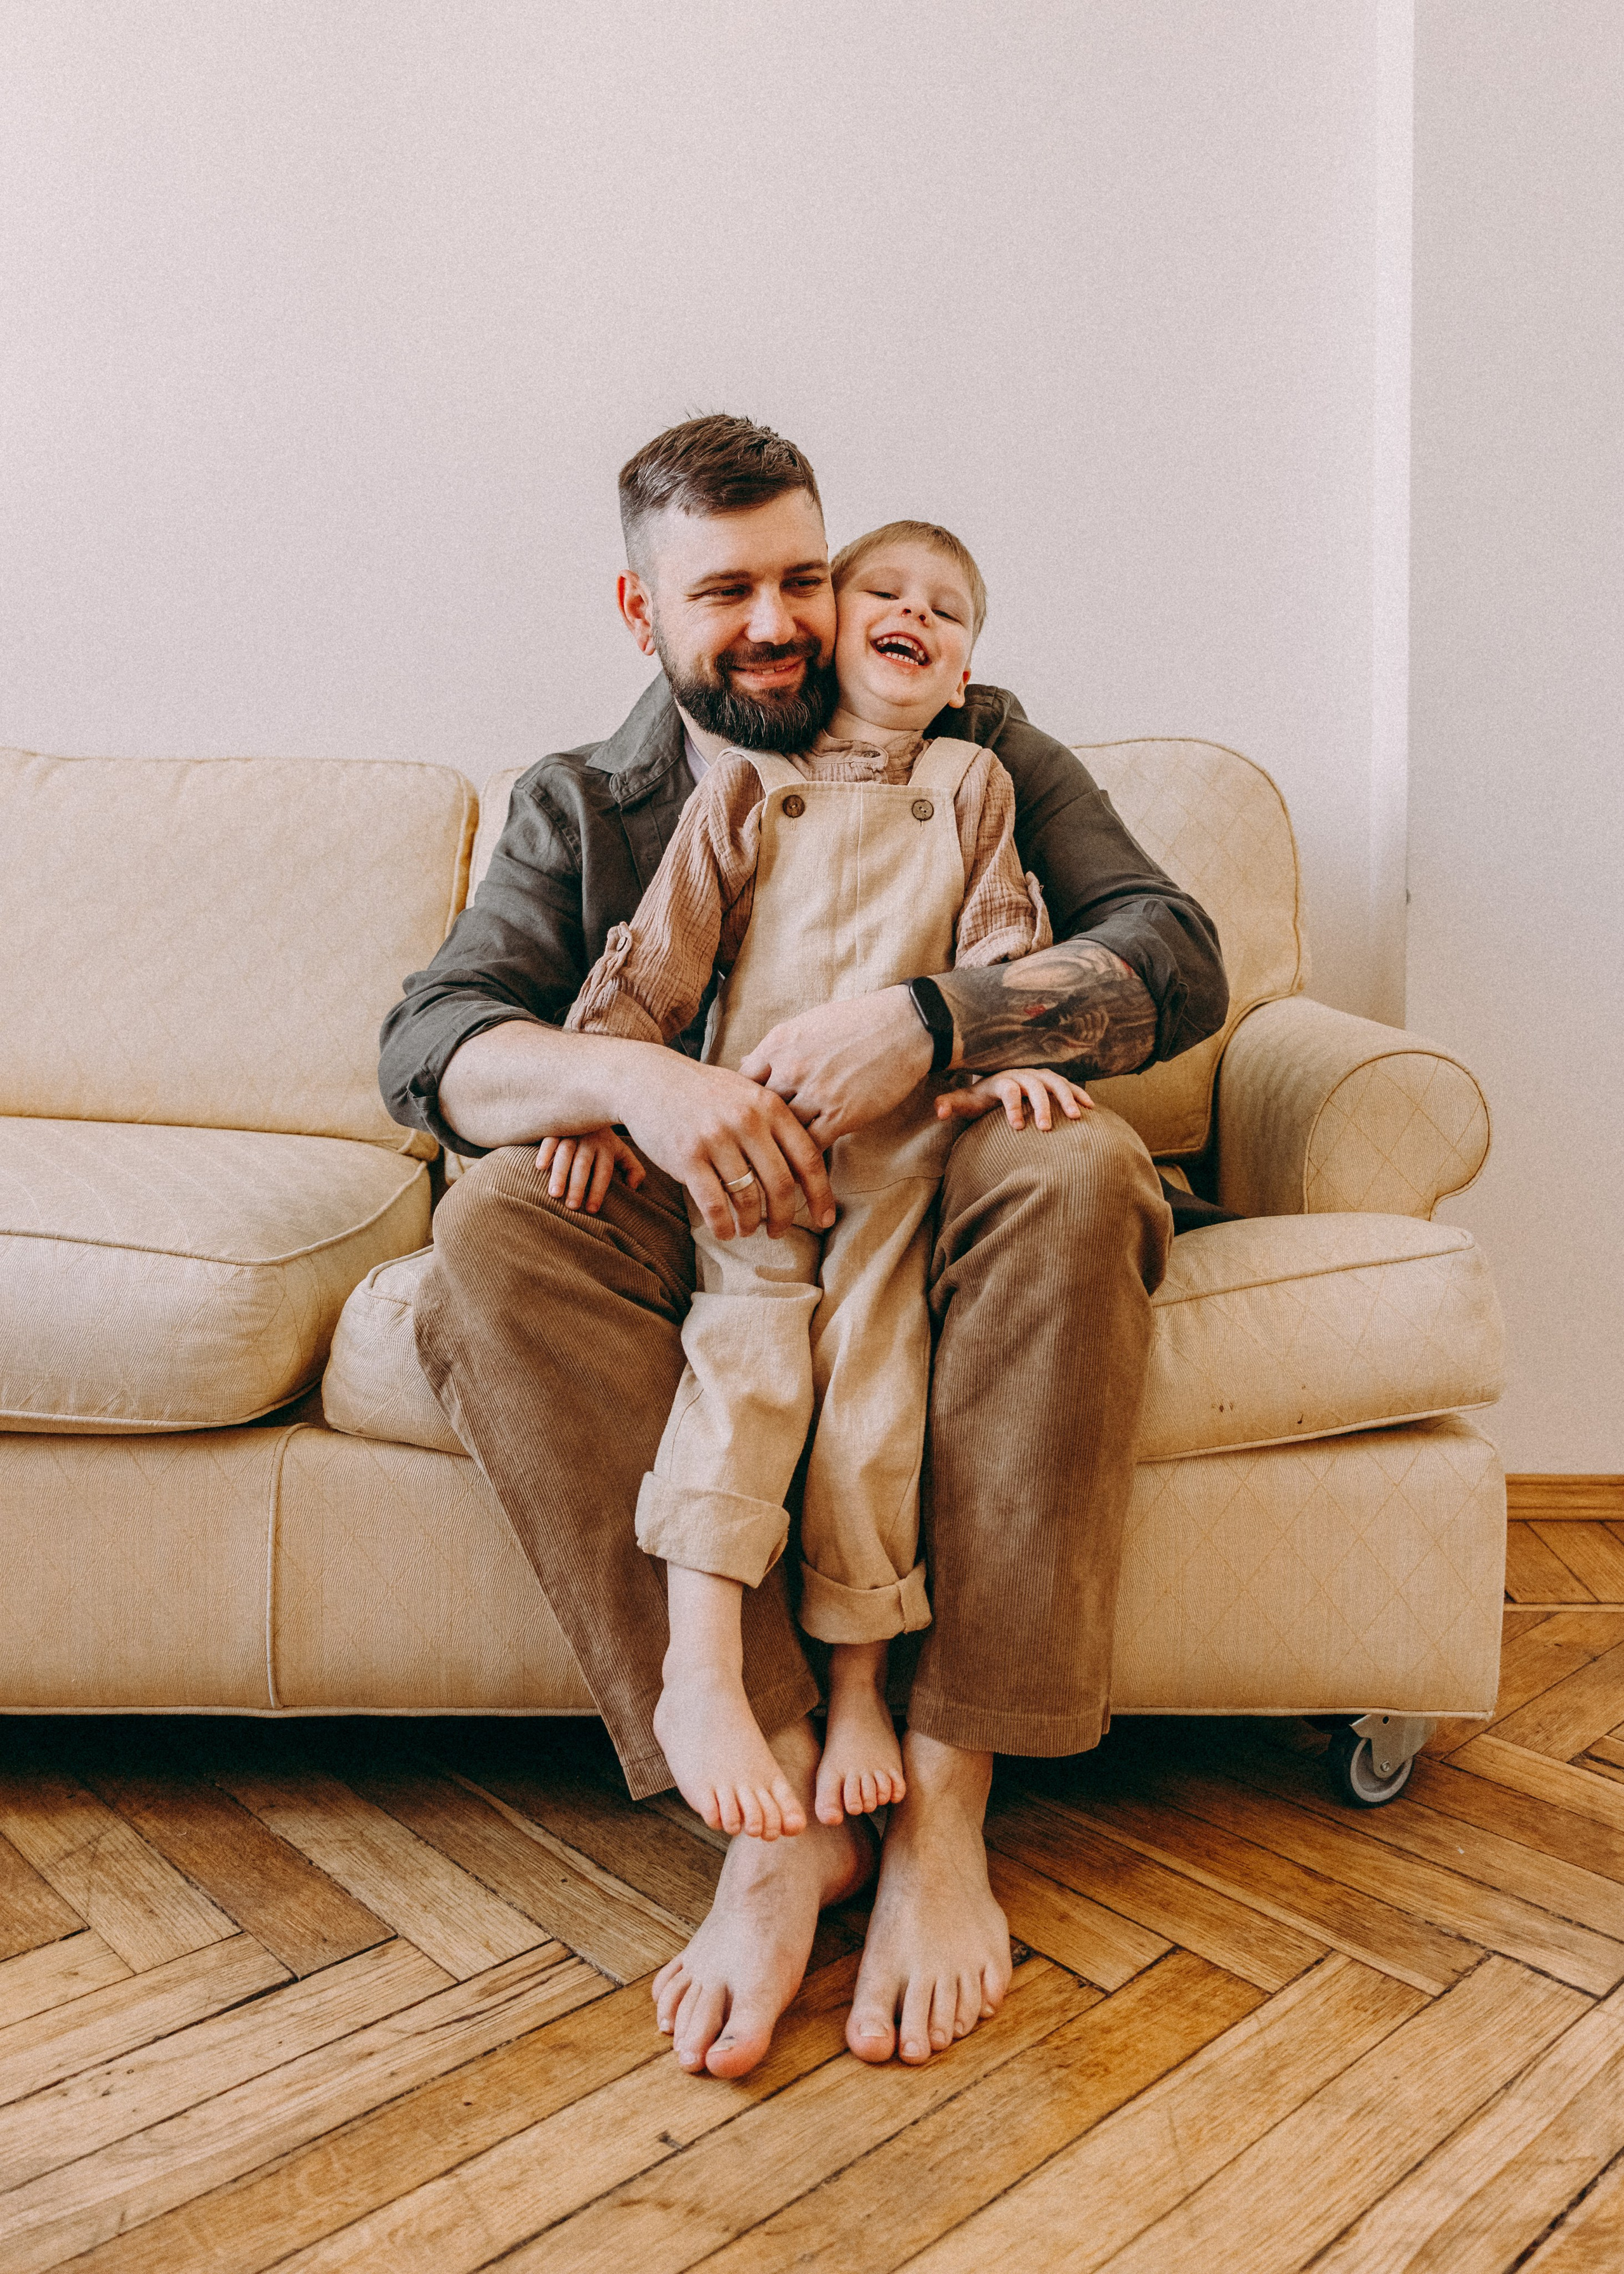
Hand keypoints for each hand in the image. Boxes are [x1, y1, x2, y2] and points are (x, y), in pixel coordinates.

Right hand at [537, 1128, 645, 1213]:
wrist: (592, 1104)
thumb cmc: (604, 1138)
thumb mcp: (621, 1150)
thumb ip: (633, 1168)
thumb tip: (633, 1187)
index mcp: (606, 1147)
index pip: (603, 1171)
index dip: (598, 1190)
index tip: (591, 1210)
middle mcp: (589, 1140)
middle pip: (583, 1164)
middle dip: (577, 1186)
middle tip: (572, 1206)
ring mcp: (571, 1132)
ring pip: (565, 1153)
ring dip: (559, 1173)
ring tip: (554, 1194)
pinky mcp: (556, 1127)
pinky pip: (549, 1138)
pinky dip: (545, 1152)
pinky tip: (539, 1167)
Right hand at [614, 1048, 836, 1241]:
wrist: (649, 1078)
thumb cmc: (705, 1091)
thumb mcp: (747, 1090)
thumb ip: (777, 1118)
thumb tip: (809, 1157)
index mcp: (770, 1106)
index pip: (809, 1158)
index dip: (821, 1195)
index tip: (825, 1219)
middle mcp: (747, 1121)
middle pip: (781, 1185)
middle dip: (784, 1217)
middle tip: (779, 1231)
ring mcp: (716, 1139)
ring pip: (748, 1199)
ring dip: (751, 1223)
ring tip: (748, 1229)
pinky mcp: (687, 1157)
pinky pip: (714, 1205)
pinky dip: (723, 1226)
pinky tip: (725, 1231)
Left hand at [740, 987, 935, 1148]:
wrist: (903, 1026)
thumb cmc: (856, 1021)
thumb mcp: (806, 1024)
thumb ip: (775, 1047)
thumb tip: (745, 1062)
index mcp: (779, 1044)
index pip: (742, 1082)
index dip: (742, 1100)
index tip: (745, 1113)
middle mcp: (791, 1069)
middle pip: (758, 1110)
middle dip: (755, 1128)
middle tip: (753, 1145)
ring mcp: (815, 1093)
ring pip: (782, 1131)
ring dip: (780, 1145)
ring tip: (774, 1160)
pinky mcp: (841, 1115)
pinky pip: (811, 1146)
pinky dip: (804, 1156)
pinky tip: (801, 1163)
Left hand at [935, 1066, 1092, 1131]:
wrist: (996, 1084)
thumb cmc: (981, 1097)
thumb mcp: (965, 1101)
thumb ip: (951, 1104)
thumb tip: (938, 1111)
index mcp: (1002, 1080)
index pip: (1008, 1089)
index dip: (1013, 1107)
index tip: (1017, 1127)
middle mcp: (1022, 1075)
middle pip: (1035, 1086)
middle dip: (1042, 1105)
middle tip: (1046, 1128)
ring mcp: (1039, 1077)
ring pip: (1055, 1083)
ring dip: (1066, 1098)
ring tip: (1075, 1117)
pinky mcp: (1051, 1083)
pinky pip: (1068, 1085)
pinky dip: (1079, 1094)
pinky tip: (1091, 1108)